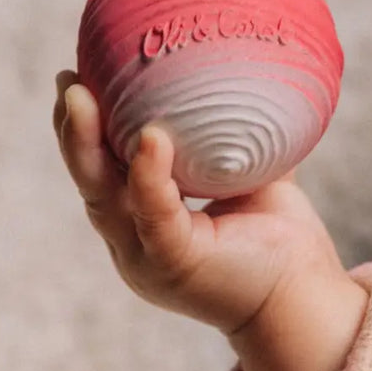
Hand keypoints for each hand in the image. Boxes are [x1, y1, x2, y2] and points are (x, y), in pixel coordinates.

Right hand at [53, 71, 354, 336]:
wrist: (304, 298)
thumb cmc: (278, 241)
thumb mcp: (253, 178)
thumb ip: (240, 136)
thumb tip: (249, 71)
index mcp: (144, 222)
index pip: (101, 171)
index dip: (82, 128)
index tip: (76, 78)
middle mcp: (134, 242)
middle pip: (89, 181)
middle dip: (71, 130)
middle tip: (67, 80)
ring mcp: (148, 257)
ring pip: (103, 198)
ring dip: (86, 145)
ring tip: (80, 97)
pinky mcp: (175, 265)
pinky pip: (154, 215)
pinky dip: (147, 175)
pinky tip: (149, 138)